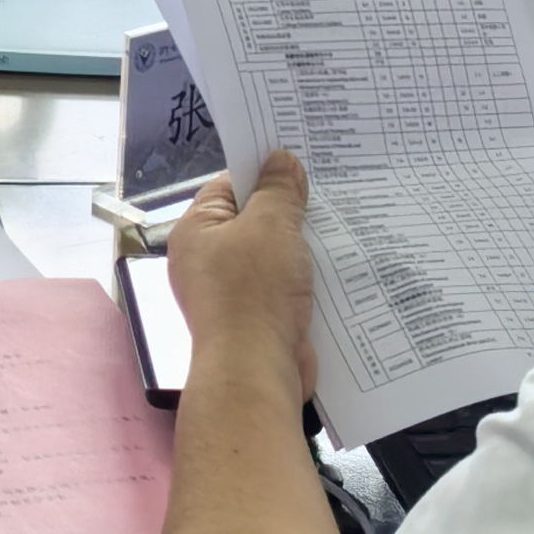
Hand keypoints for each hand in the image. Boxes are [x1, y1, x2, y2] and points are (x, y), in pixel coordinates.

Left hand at [166, 154, 318, 398]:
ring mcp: (231, 292)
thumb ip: (279, 190)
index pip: (229, 186)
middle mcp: (207, 260)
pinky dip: (304, 278)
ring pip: (271, 256)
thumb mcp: (271, 226)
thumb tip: (281, 161)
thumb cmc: (254, 292)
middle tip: (325, 193)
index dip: (262, 172)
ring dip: (300, 247)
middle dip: (287, 211)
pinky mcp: (257, 319)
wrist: (256, 372)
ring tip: (337, 225)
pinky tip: (334, 268)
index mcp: (196, 231)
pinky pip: (282, 287)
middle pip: (252, 221)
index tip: (298, 162)